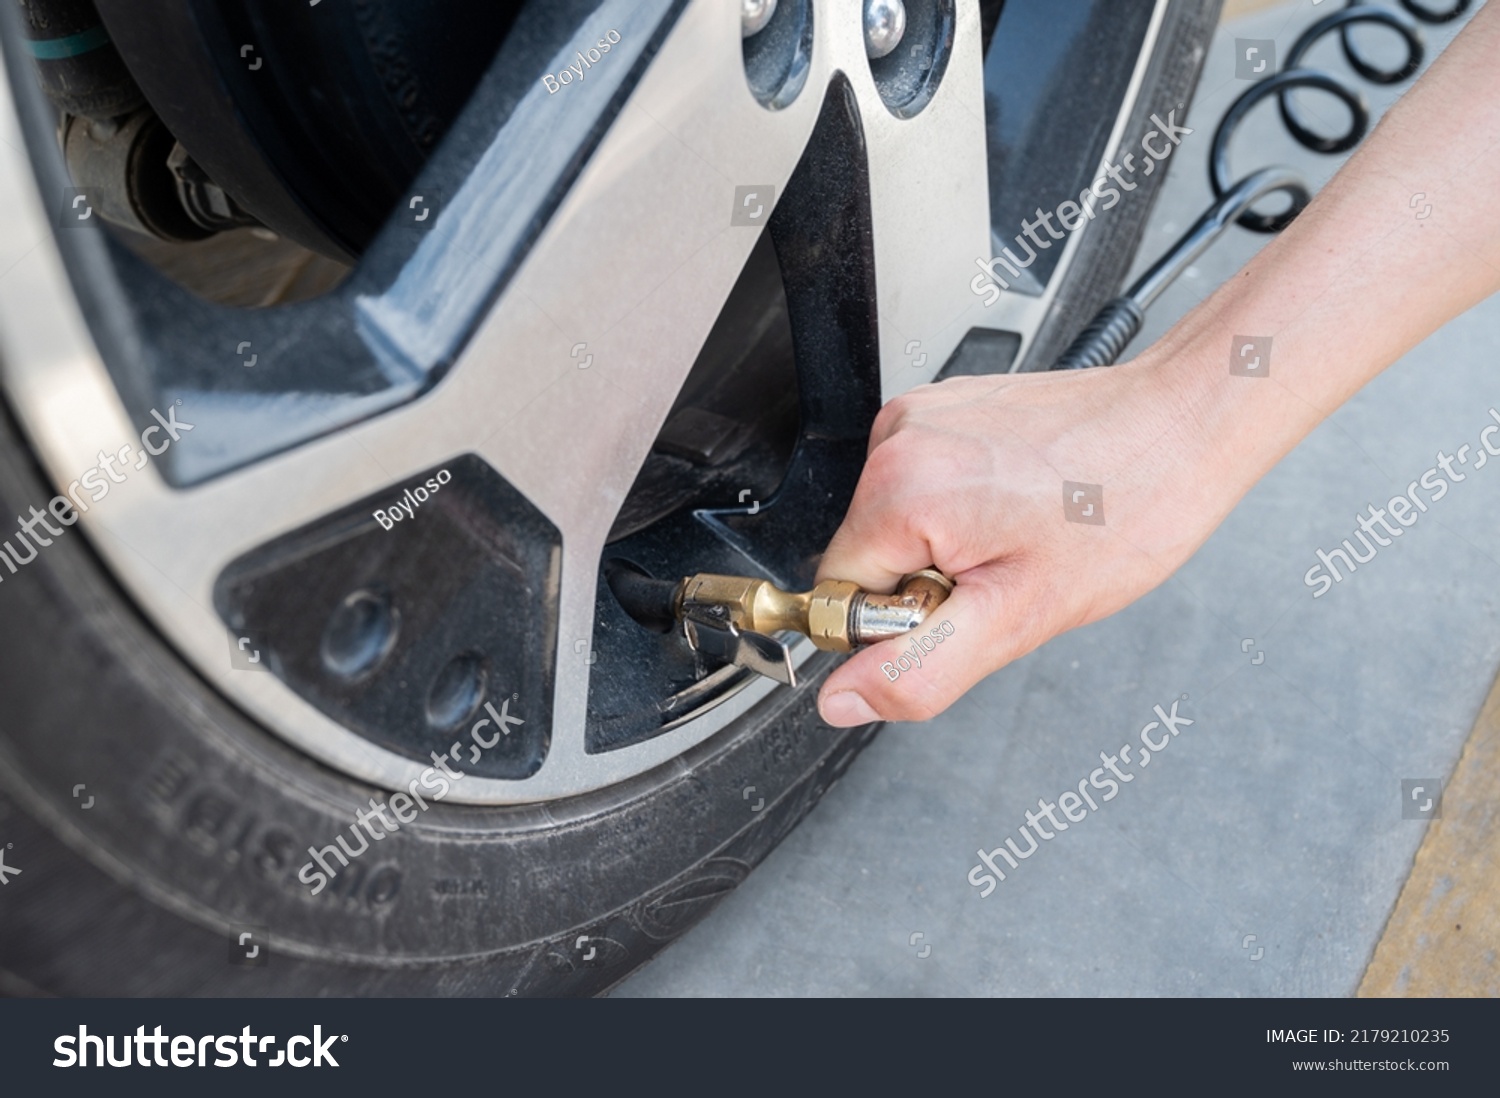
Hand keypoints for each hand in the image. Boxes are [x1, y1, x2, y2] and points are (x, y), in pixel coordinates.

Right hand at [815, 354, 1235, 725]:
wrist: (1180, 429)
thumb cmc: (1123, 512)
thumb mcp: (1019, 617)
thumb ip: (918, 669)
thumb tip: (844, 699)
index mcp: (901, 490)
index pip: (840, 597)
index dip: (901, 623)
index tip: (968, 602)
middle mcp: (898, 438)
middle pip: (865, 557)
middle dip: (924, 582)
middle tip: (1004, 568)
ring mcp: (920, 415)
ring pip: (892, 524)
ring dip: (943, 544)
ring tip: (1016, 531)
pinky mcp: (941, 407)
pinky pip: (919, 484)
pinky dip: (959, 504)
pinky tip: (1015, 502)